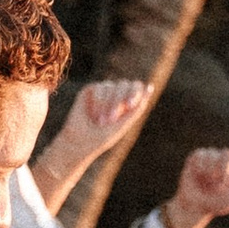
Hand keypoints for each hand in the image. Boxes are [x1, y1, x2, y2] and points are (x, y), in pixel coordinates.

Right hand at [36, 75, 150, 208]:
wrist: (78, 143)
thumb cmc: (101, 138)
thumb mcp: (122, 125)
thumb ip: (136, 108)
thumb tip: (149, 87)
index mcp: (126, 102)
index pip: (136, 87)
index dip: (135, 92)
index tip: (129, 105)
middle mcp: (116, 94)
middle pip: (125, 84)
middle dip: (118, 101)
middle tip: (110, 119)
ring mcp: (103, 91)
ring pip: (112, 87)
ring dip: (106, 106)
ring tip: (100, 122)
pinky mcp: (90, 90)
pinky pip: (99, 89)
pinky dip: (98, 103)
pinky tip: (92, 115)